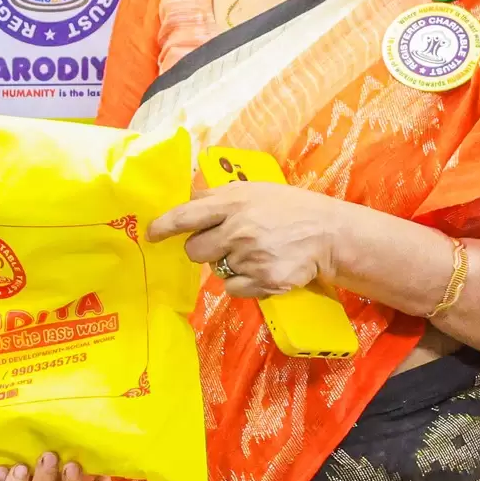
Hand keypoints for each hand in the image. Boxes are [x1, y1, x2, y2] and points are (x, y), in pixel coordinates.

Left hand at [147, 179, 343, 298]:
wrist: (328, 233)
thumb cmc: (289, 208)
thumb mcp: (254, 191)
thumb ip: (219, 197)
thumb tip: (186, 202)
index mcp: (233, 203)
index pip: (187, 215)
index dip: (164, 225)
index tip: (151, 234)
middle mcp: (238, 230)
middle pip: (194, 250)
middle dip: (202, 249)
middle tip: (223, 243)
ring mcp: (251, 257)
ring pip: (215, 270)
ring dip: (228, 264)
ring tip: (254, 252)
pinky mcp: (263, 281)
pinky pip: (232, 289)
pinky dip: (243, 282)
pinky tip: (261, 268)